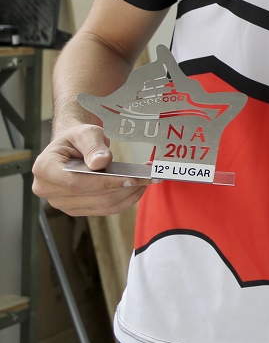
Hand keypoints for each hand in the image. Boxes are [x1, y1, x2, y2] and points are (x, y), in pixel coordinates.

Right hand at [32, 123, 147, 216]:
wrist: (72, 147)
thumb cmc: (77, 138)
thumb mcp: (85, 133)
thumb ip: (93, 146)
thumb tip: (100, 162)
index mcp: (44, 169)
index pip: (77, 182)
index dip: (105, 183)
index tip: (132, 178)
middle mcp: (48, 190)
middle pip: (92, 196)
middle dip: (124, 187)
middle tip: (150, 176)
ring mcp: (61, 203)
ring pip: (102, 206)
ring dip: (129, 194)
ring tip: (148, 180)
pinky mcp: (76, 209)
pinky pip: (104, 209)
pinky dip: (125, 199)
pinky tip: (138, 187)